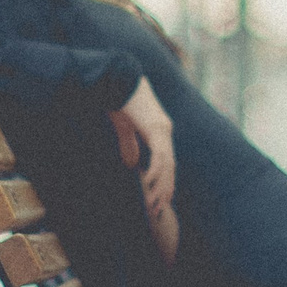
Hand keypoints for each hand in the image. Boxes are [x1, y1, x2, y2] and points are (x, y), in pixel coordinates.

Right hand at [109, 79, 178, 263]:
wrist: (116, 78)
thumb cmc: (118, 99)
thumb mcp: (124, 127)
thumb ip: (130, 144)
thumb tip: (132, 164)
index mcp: (159, 130)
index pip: (166, 161)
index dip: (164, 180)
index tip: (161, 198)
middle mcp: (165, 130)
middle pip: (170, 166)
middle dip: (165, 188)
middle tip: (159, 209)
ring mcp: (163, 129)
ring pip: (167, 165)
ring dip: (161, 185)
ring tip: (154, 204)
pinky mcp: (156, 128)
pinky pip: (160, 156)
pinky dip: (156, 172)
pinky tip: (149, 185)